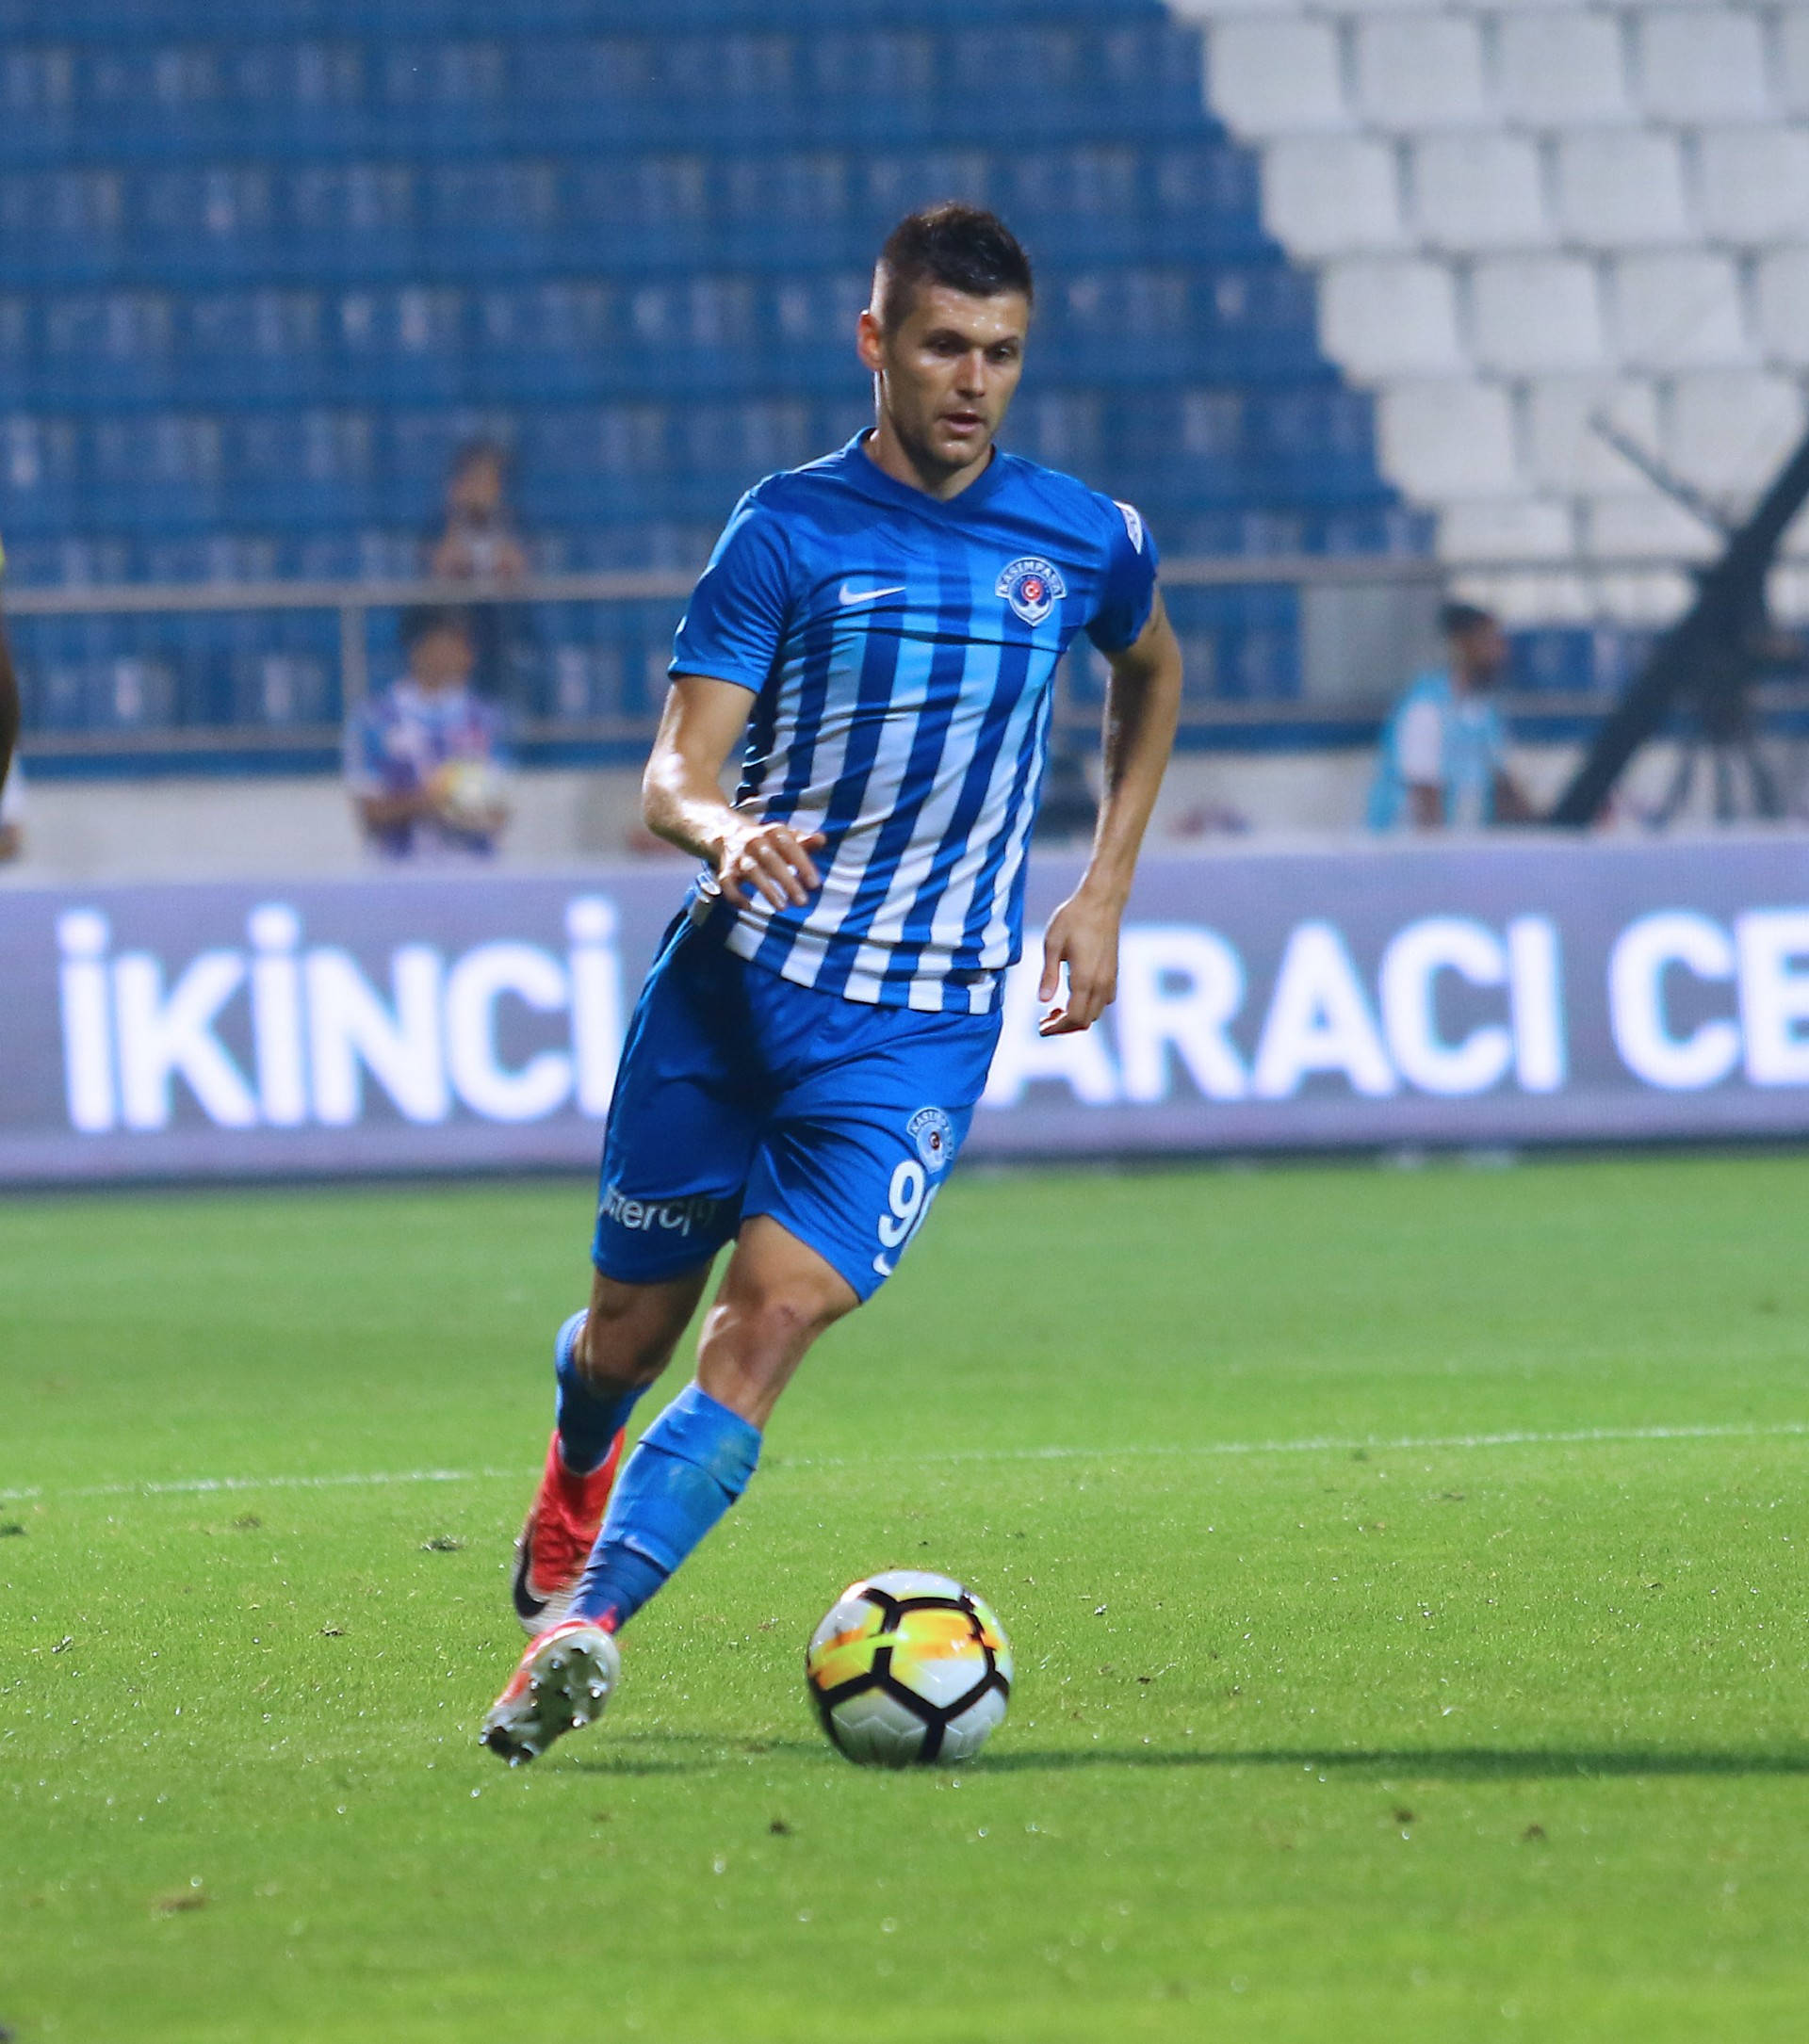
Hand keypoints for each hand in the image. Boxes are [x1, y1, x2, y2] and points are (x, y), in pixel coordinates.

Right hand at [716, 821, 826, 910]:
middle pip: (771, 860)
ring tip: (782, 907)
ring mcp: (738, 856)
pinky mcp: (725, 869)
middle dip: (787, 881)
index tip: (815, 884)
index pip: (789, 846)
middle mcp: (754, 841)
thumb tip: (821, 840)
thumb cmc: (767, 841)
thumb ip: (804, 842)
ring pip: (751, 871)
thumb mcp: (786, 838)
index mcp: (773, 832)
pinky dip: (735, 895)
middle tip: (802, 902)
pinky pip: (727, 883)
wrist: (726, 832)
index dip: (802, 864)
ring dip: (766, 889)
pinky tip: (748, 906)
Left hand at [1037, 889, 1122, 1035]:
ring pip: (1096, 1013)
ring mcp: (1110, 978)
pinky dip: (1088, 1006)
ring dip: (1077, 1016)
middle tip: (1044, 1019)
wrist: (1102, 901)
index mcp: (1085, 978)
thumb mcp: (1052, 945)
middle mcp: (1101, 983)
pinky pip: (1104, 1000)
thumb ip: (1048, 975)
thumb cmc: (1073, 918)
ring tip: (1055, 1008)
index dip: (1057, 1028)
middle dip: (1064, 1026)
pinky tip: (1074, 995)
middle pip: (1086, 1021)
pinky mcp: (1114, 972)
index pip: (1074, 1018)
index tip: (1040, 1027)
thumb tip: (1042, 1000)